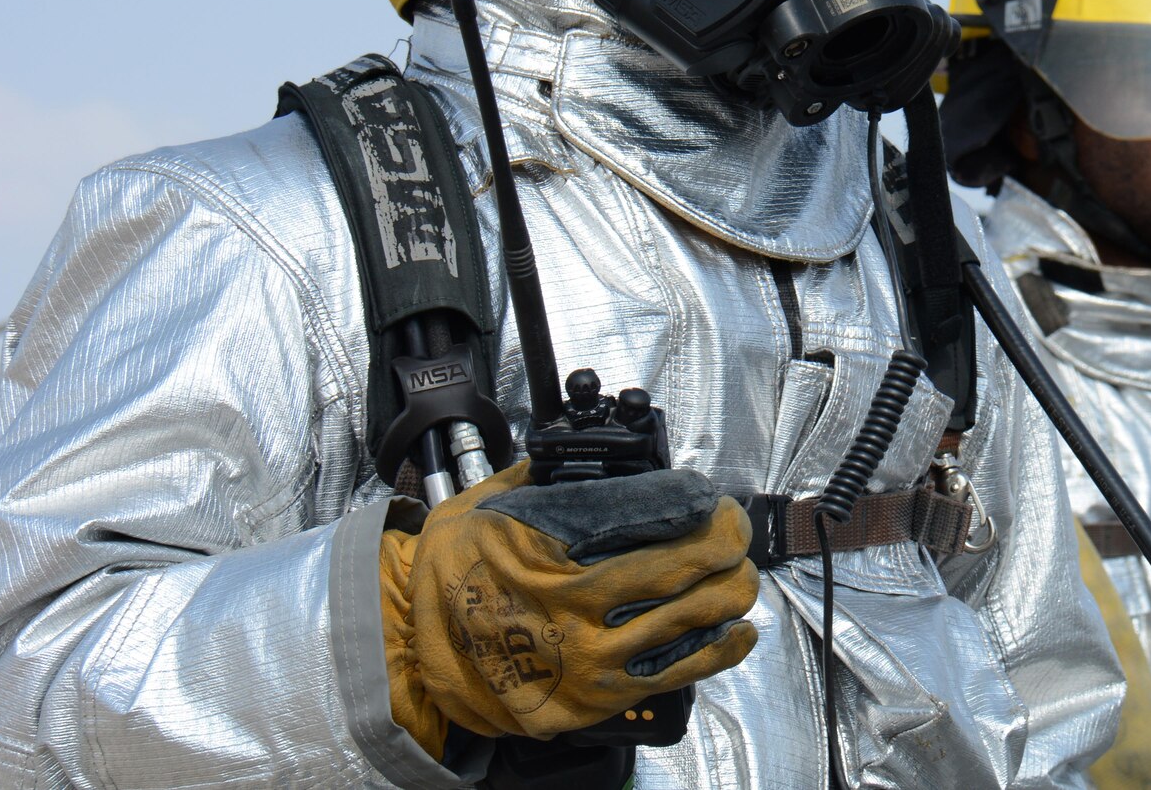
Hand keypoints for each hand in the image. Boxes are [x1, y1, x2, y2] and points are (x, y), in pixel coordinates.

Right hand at [380, 462, 759, 755]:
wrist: (411, 652)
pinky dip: (721, 647)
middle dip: (728, 541)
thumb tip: (599, 454)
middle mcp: (581, 609)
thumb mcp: (492, 503)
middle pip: (693, 568)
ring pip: (701, 618)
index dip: (702, 506)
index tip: (714, 499)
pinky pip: (682, 671)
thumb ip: (551, 476)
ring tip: (739, 571)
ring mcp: (594, 659)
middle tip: (732, 528)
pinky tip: (736, 628)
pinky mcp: (600, 697)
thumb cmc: (449, 574)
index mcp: (557, 553)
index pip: (658, 521)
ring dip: (733, 588)